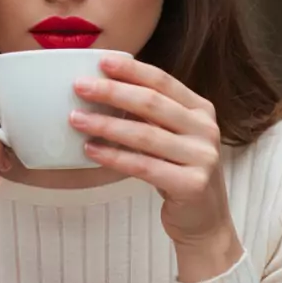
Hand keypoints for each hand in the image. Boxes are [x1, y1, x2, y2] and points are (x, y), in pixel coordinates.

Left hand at [70, 54, 242, 278]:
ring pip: (145, 135)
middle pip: (152, 104)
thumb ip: (151, 115)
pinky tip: (91, 150)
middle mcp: (205, 129)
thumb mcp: (173, 137)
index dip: (132, 70)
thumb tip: (105, 87)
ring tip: (76, 119)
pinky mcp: (192, 184)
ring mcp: (202, 157)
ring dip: (106, 125)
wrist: (205, 221)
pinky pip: (144, 166)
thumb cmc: (179, 172)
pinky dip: (115, 157)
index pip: (163, 81)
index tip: (101, 61)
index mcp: (201, 110)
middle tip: (79, 87)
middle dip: (112, 92)